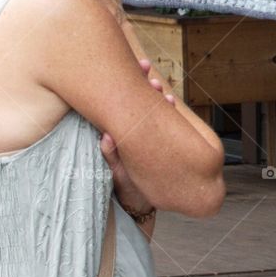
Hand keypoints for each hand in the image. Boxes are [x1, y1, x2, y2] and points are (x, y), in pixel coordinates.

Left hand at [98, 58, 172, 209]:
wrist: (140, 205)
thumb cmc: (126, 189)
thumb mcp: (117, 174)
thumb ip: (111, 157)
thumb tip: (104, 138)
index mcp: (118, 133)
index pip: (120, 104)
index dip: (125, 85)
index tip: (131, 71)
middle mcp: (132, 131)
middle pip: (137, 101)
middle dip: (144, 86)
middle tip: (149, 73)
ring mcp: (147, 137)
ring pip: (152, 111)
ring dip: (158, 98)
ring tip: (164, 91)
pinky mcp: (159, 145)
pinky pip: (164, 125)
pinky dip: (168, 113)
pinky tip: (171, 102)